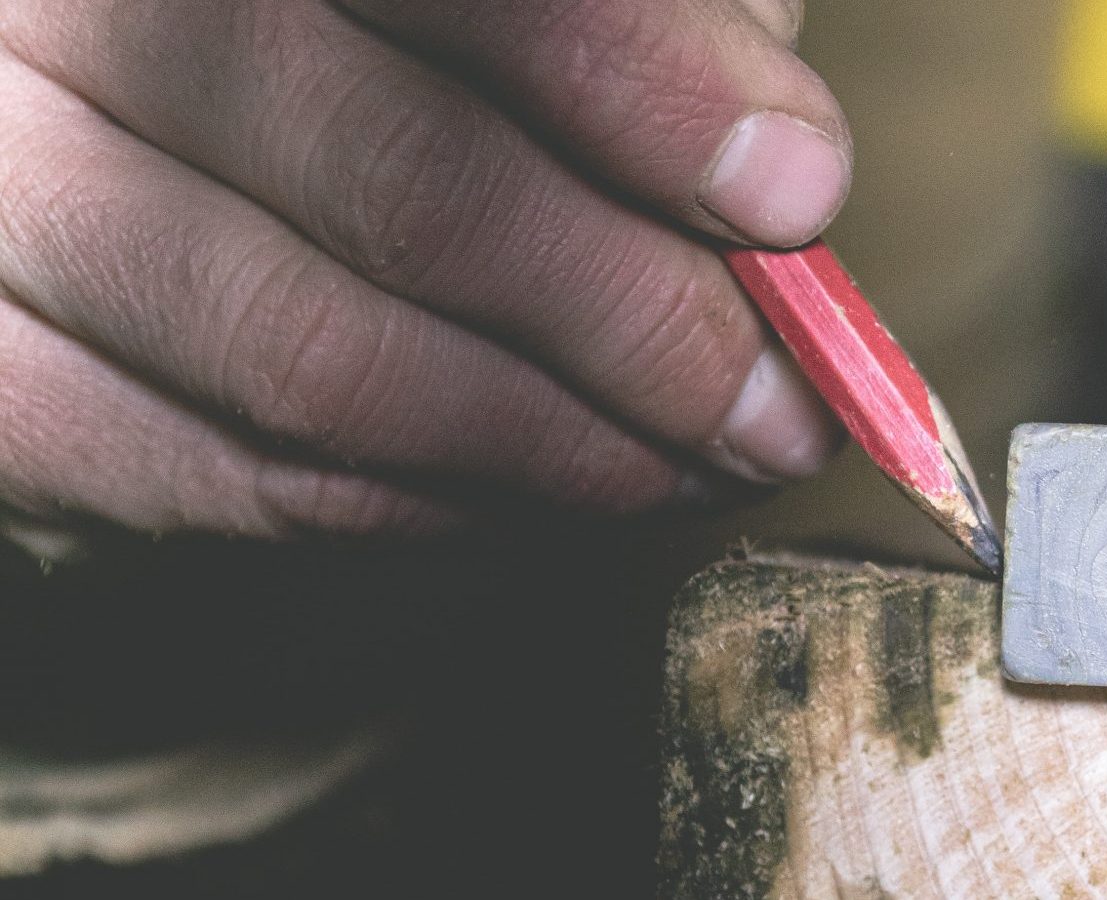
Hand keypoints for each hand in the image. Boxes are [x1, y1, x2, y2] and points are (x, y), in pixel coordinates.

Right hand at [0, 0, 843, 540]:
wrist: (135, 97)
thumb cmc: (380, 30)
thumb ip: (646, 17)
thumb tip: (781, 168)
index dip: (649, 89)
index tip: (797, 195)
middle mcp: (77, 12)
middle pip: (410, 186)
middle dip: (638, 319)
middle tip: (777, 404)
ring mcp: (6, 186)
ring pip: (318, 360)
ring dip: (554, 445)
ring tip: (687, 463)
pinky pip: (221, 476)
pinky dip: (418, 502)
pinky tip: (535, 482)